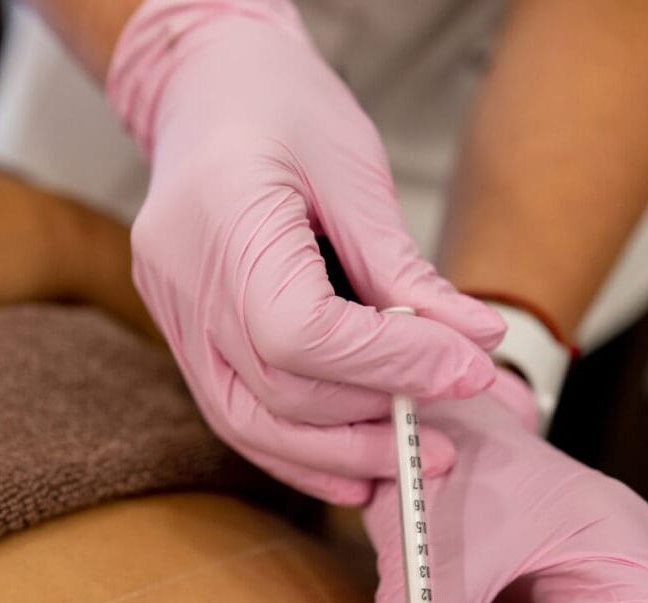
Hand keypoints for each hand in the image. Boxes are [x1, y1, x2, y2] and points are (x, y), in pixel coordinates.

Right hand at [106, 0, 504, 503]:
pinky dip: (293, 451)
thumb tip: (474, 341)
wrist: (204, 91)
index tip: (464, 371)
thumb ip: (404, 267)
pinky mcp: (182, 339)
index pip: (301, 331)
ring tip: (406, 461)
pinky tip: (347, 467)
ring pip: (246, 423)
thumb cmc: (278, 106)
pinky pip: (232, 415)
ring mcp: (173, 317)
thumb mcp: (354, 167)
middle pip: (277, 391)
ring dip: (333, 456)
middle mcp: (182, 282)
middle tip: (446, 435)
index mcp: (221, 218)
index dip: (387, 364)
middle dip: (371, 423)